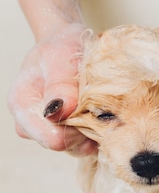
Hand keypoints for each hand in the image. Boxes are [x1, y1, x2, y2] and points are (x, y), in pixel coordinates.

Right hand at [7, 23, 95, 154]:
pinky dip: (97, 133)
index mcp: (23, 104)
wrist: (68, 44)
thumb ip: (60, 83)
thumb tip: (59, 109)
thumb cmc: (61, 47)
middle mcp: (31, 122)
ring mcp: (48, 129)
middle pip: (65, 145)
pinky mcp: (66, 132)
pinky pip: (84, 145)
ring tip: (99, 107)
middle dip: (85, 129)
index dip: (75, 129)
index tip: (89, 108)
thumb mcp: (60, 57)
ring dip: (92, 131)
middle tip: (98, 104)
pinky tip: (102, 116)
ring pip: (76, 147)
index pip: (51, 137)